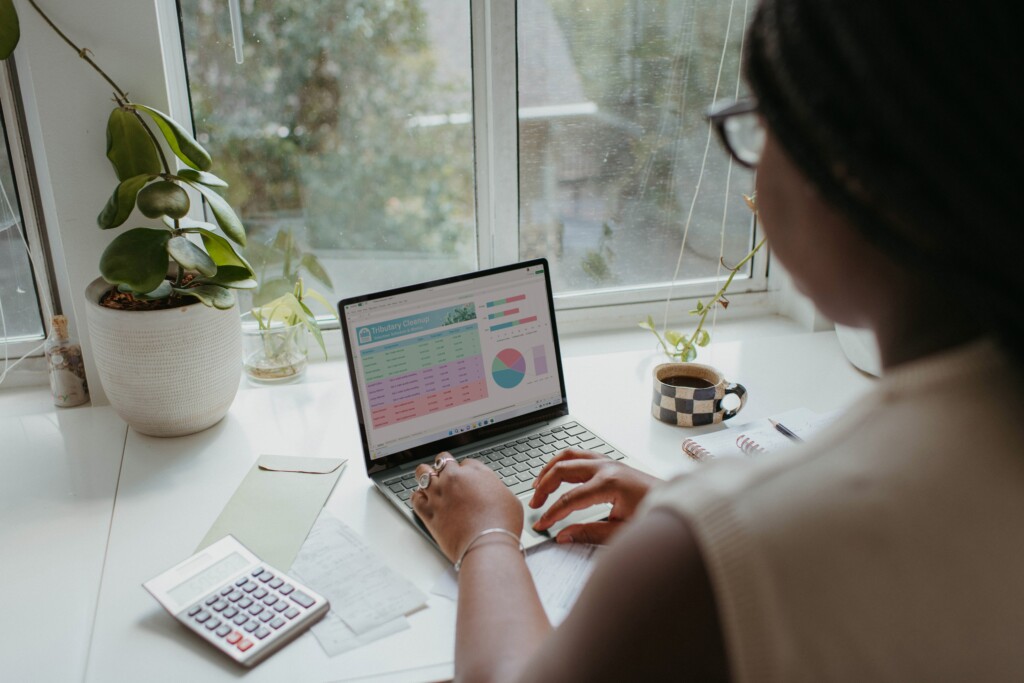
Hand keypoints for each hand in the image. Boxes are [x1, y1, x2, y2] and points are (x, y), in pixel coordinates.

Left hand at [411, 454, 523, 562]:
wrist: (487, 545)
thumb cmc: (502, 525)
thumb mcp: (509, 498)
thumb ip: (495, 489)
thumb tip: (491, 491)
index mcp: (475, 472)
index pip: (466, 462)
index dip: (467, 471)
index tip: (467, 478)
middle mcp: (454, 479)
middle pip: (443, 460)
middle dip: (445, 466)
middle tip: (446, 474)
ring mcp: (438, 494)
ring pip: (423, 473)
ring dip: (426, 475)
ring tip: (428, 480)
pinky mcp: (428, 512)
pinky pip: (415, 498)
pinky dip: (417, 497)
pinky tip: (422, 499)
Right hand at [529, 449, 660, 544]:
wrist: (679, 506)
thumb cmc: (655, 517)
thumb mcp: (621, 532)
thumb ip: (589, 534)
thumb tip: (563, 536)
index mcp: (610, 484)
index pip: (570, 499)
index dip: (552, 513)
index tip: (541, 525)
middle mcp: (607, 468)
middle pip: (563, 470)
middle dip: (544, 487)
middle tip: (534, 504)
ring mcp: (609, 462)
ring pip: (569, 456)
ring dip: (550, 469)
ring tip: (538, 485)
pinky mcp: (611, 463)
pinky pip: (580, 455)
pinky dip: (564, 462)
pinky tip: (557, 473)